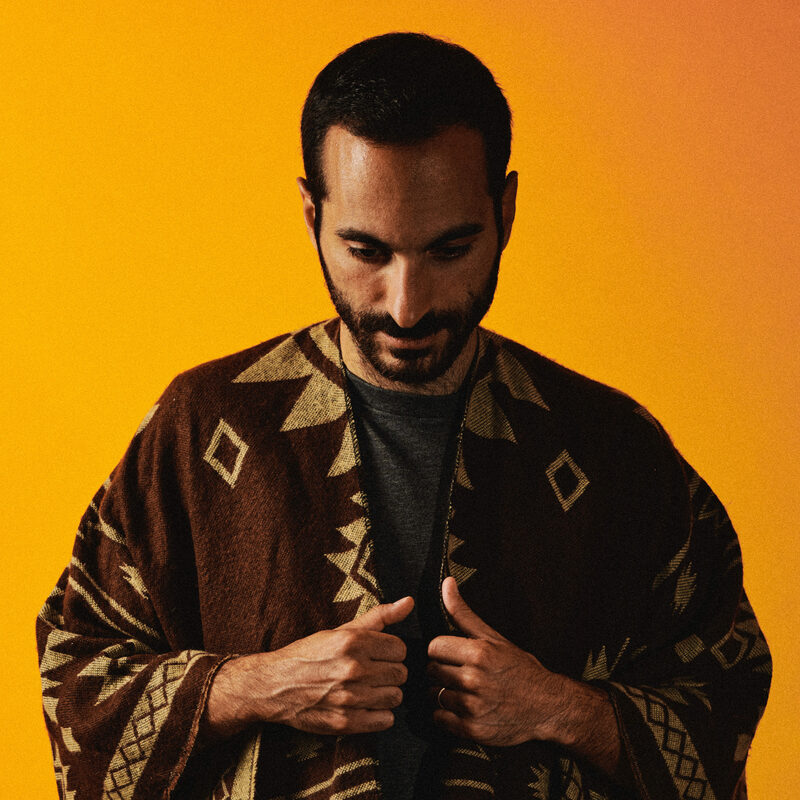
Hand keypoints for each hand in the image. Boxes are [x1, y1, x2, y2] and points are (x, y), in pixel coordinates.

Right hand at [203, 597, 412, 739]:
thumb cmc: (310, 654)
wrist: (275, 684)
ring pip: (396, 697)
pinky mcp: (345, 723)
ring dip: (386, 693)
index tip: (379, 654)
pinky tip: (366, 705)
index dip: (391, 651)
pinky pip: (385, 720)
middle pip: (401, 673)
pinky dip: (380, 715)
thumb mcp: (342, 630)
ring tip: (370, 688)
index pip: (400, 649)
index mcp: (353, 642)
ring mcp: (349, 697)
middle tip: (374, 671)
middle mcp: (353, 669)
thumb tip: (409, 602)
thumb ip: (379, 616)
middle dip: (390, 671)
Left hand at [427, 577, 567, 746]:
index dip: (442, 650)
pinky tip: (463, 707)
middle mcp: (473, 680)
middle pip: (431, 670)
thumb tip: (446, 582)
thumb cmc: (517, 667)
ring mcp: (472, 707)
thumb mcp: (493, 636)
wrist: (546, 705)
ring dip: (443, 692)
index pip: (434, 647)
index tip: (454, 654)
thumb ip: (463, 612)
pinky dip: (446, 714)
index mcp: (478, 653)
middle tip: (460, 672)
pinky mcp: (472, 729)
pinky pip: (439, 718)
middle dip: (442, 670)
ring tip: (463, 690)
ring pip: (433, 694)